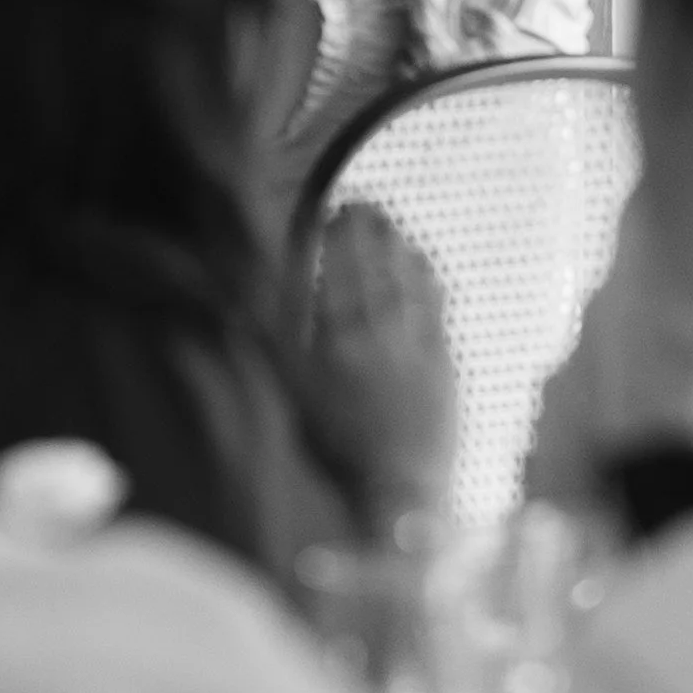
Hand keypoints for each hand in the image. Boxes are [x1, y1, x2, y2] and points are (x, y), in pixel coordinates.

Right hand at [295, 200, 457, 526]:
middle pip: (375, 264)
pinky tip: (423, 260)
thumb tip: (248, 292)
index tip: (328, 213)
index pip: (337, 269)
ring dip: (398, 243)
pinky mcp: (444, 360)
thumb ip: (273, 334)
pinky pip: (436, 303)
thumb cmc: (334, 445)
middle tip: (361, 204)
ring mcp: (417, 342)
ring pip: (408, 277)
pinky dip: (428, 275)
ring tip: (389, 221)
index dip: (335, 237)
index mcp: (338, 336)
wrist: (399, 489)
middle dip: (368, 230)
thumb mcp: (291, 390)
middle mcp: (380, 330)